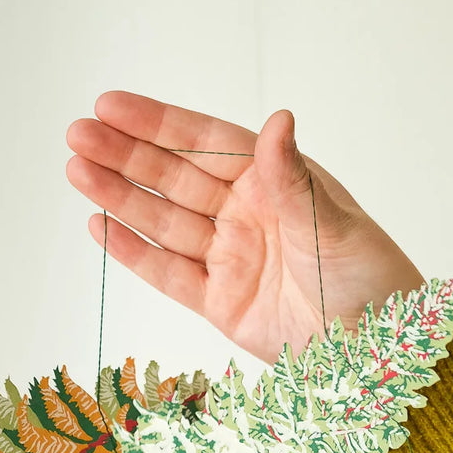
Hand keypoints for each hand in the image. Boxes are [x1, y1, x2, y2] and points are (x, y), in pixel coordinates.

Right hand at [65, 93, 424, 364]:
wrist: (377, 349)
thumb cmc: (369, 277)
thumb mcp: (331, 221)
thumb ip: (292, 176)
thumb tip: (277, 121)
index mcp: (273, 180)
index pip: (205, 142)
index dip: (157, 123)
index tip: (111, 104)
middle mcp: (246, 213)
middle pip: (174, 177)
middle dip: (125, 155)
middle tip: (77, 133)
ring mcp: (230, 258)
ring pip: (164, 221)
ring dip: (120, 196)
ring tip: (75, 170)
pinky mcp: (220, 303)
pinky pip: (169, 273)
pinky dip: (134, 252)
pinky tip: (99, 226)